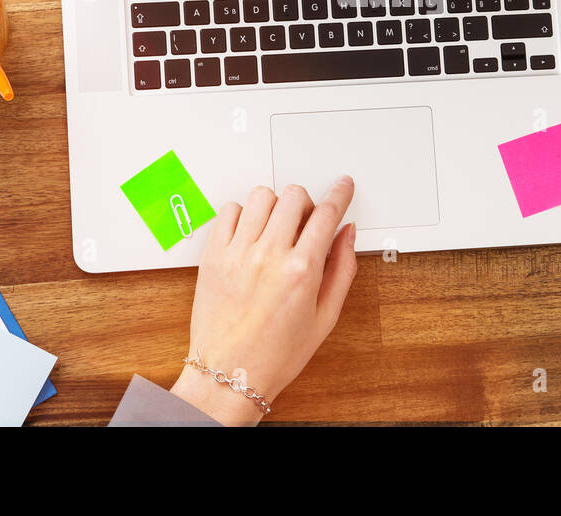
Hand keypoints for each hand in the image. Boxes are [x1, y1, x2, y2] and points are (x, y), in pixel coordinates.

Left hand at [171, 176, 357, 424]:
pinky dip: (243, 215)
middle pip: (294, 196)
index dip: (340, 194)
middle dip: (307, 203)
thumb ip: (341, 269)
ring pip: (261, 196)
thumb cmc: (274, 354)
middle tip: (306, 222)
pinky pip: (229, 212)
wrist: (229, 374)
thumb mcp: (324, 317)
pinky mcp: (213, 256)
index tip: (343, 187)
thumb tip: (346, 234)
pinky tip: (250, 234)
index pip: (326, 214)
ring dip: (275, 205)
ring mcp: (238, 253)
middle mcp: (269, 255)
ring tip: (276, 227)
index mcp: (301, 270)